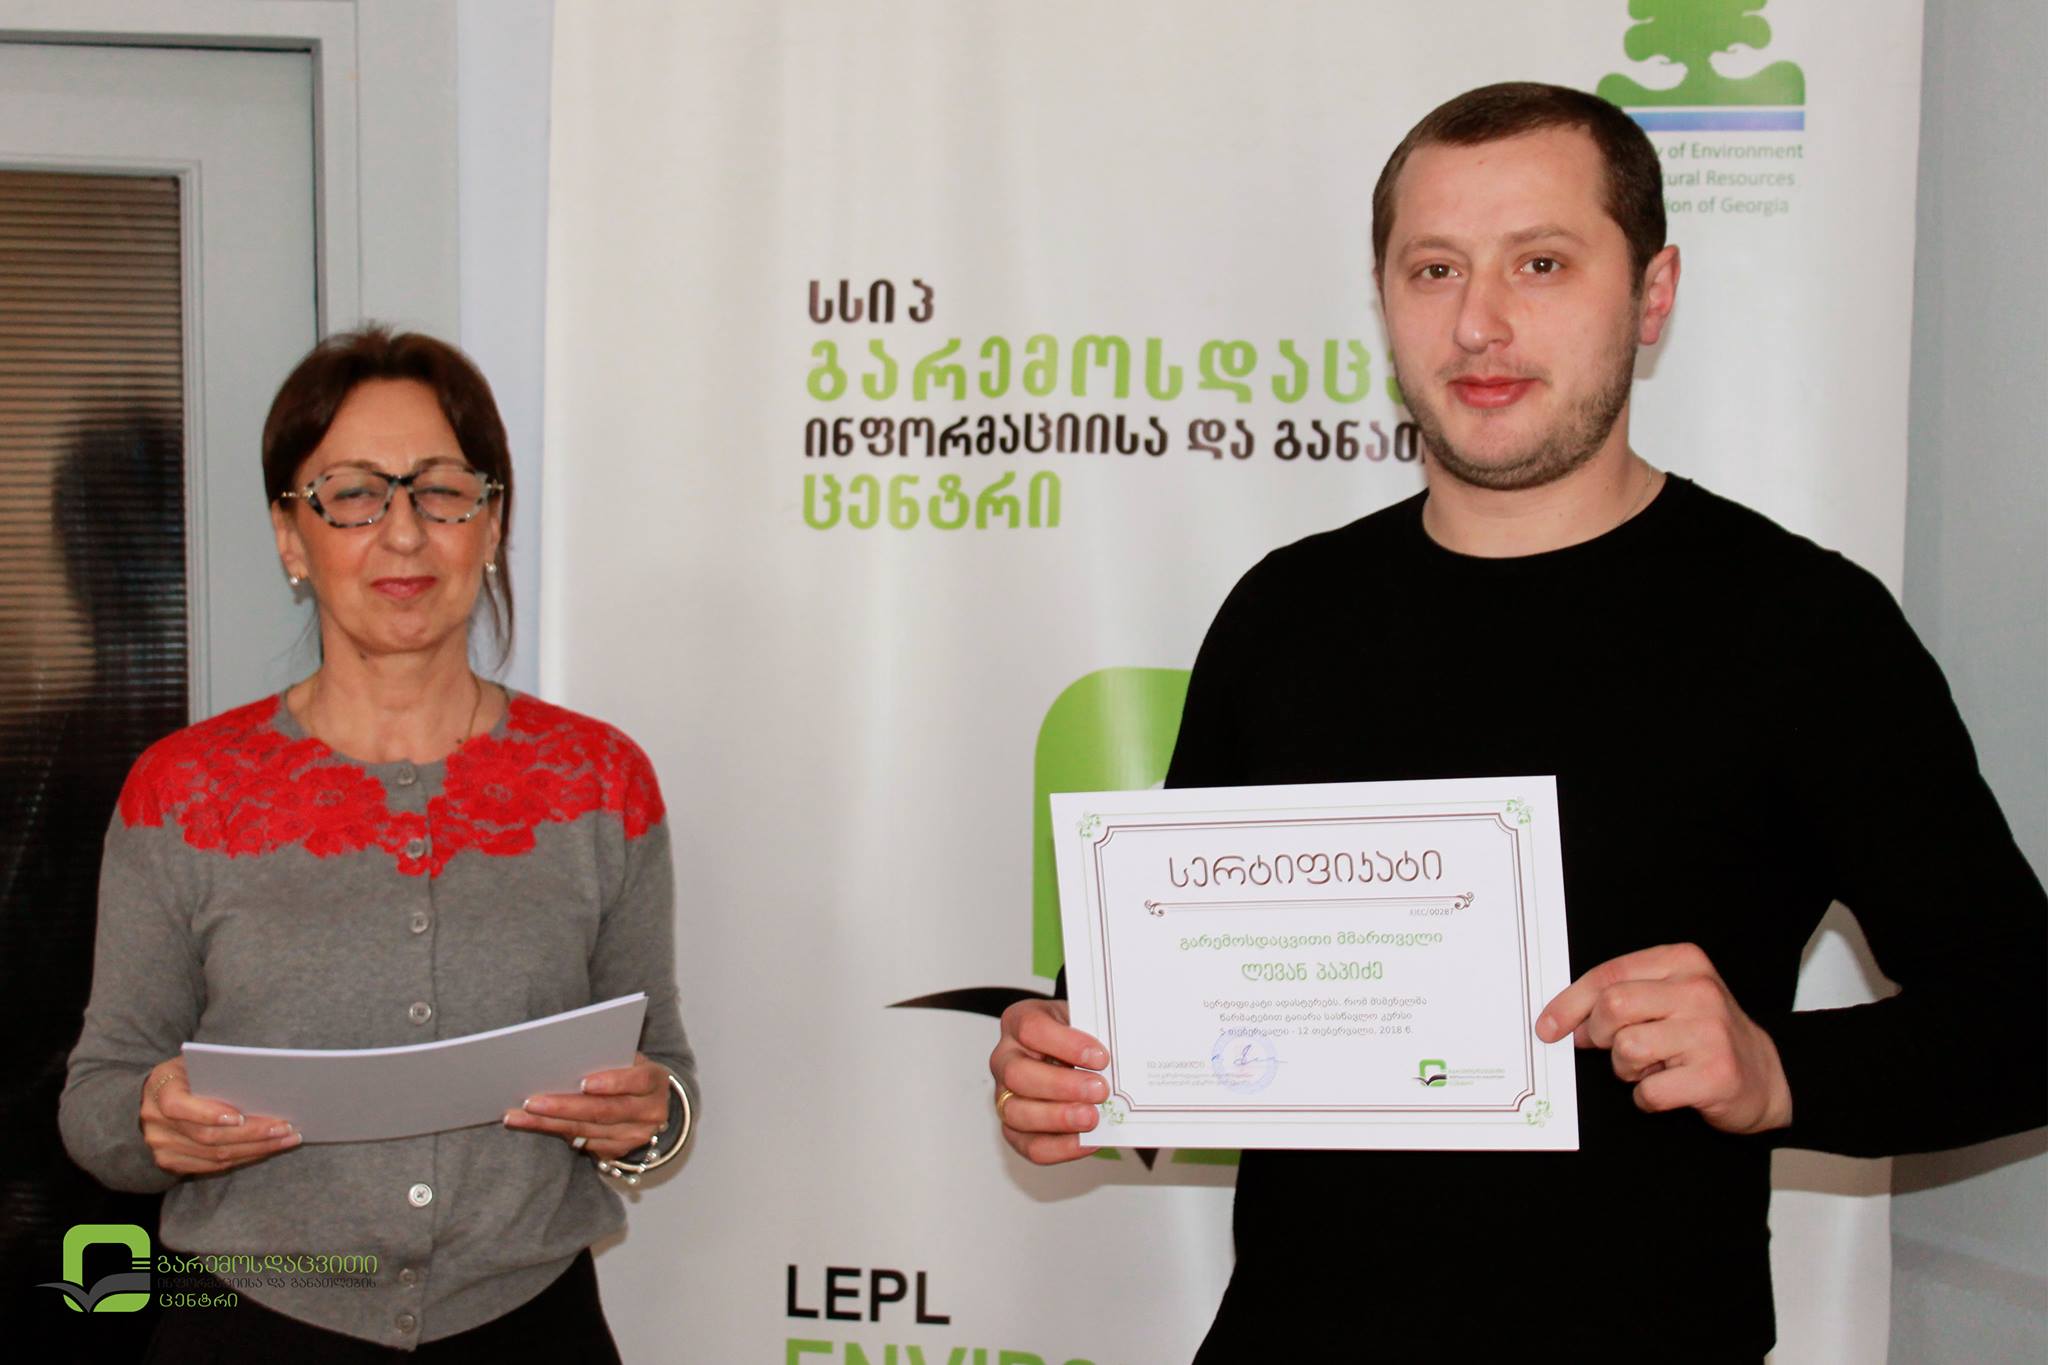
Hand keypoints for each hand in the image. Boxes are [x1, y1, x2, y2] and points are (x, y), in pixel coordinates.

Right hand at [140, 1059, 300, 1175]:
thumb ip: (216, 1069)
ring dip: (256, 1148)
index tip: (240, 1116)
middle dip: (251, 1133)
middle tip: (285, 1127)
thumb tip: (262, 1074)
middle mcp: (156, 1123)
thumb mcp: (193, 1063)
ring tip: (288, 1138)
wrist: (151, 1099)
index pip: (178, 1106)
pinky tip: (268, 1149)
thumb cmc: (185, 1074)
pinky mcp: (172, 1163)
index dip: (208, 1113)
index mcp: (160, 1090)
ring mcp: (162, 1147)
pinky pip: (213, 1165)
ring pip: (215, 1155)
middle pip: (207, 1136)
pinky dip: (244, 1157)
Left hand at [505, 1052, 668, 1159]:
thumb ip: (607, 1058)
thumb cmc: (630, 1072)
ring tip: (519, 1115)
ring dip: (549, 1123)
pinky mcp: (616, 1152)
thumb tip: (563, 1056)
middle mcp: (650, 1113)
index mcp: (655, 1081)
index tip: (582, 1082)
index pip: (636, 1082)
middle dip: (565, 1106)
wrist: (649, 1103)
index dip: (611, 1082)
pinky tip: (531, 1124)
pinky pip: (582, 1144)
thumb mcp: (628, 1060)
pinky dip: (554, 1132)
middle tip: (532, 1101)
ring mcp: (634, 1137)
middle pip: (605, 1111)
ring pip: (587, 1131)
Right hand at [989, 999, 1109, 1164]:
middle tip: (1099, 1091)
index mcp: (1019, 1022)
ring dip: (1058, 1118)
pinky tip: (1087, 1140)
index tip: (1100, 1057)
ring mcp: (1004, 1095)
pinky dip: (1060, 1147)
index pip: (1031, 1028)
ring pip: (1016, 1112)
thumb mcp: (1086, 1021)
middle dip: (1061, 1085)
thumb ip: (1098, 1033)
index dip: (1066, 1044)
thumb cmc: (1077, 1038)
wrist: (1074, 1058)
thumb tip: (1125, 1056)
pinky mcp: (1014, 1129)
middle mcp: (1005, 1058)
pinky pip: (1030, 1145)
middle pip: (1017, 1073)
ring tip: (1092, 1118)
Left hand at [1535, 942, 1792, 1134]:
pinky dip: (1647, 1098)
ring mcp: (1710, 1032)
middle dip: (1601, 1035)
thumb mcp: (1667, 999)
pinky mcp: (1716, 1075)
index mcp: (1683, 962)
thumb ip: (1620, 998)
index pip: (1609, 975)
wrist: (1767, 1077)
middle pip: (1612, 1007)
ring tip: (1653, 1068)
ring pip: (1627, 1049)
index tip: (1547, 1026)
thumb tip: (1564, 1021)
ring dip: (1627, 1069)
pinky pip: (1649, 1091)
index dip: (1569, 1003)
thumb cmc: (1705, 1035)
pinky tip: (1670, 1088)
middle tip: (1616, 1048)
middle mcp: (1698, 991)